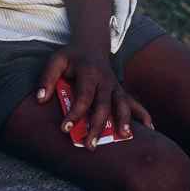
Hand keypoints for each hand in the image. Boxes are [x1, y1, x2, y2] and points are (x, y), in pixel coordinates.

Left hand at [36, 46, 152, 150]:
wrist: (91, 44)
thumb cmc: (72, 57)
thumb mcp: (56, 61)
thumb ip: (47, 78)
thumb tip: (39, 99)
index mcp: (89, 72)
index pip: (83, 96)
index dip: (75, 113)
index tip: (65, 128)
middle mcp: (105, 80)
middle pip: (104, 105)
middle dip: (98, 126)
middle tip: (89, 145)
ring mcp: (115, 86)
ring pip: (122, 104)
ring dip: (124, 121)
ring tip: (123, 137)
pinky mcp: (121, 91)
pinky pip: (134, 102)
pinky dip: (143, 114)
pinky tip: (150, 129)